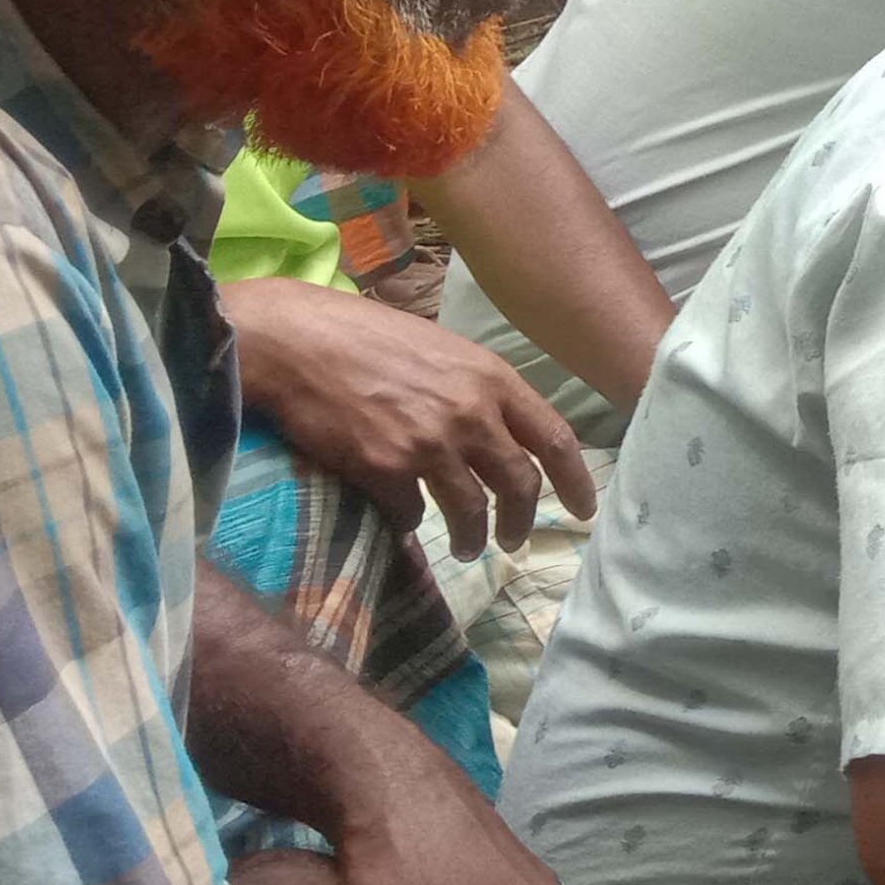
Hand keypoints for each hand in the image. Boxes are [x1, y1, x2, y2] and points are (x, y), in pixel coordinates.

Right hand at [222, 277, 598, 559]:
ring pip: (472, 510)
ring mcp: (429, 443)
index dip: (576, 481)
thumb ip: (478, 391)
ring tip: (469, 546)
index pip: (555, 439)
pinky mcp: (384, 469)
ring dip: (474, 536)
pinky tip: (405, 521)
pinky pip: (411, 514)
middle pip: (520, 483)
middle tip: (514, 539)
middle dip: (522, 520)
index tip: (585, 509)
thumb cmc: (368, 338)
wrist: (299, 341)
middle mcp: (471, 413)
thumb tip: (500, 432)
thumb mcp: (444, 351)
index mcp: (493, 379)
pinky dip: (411, 524)